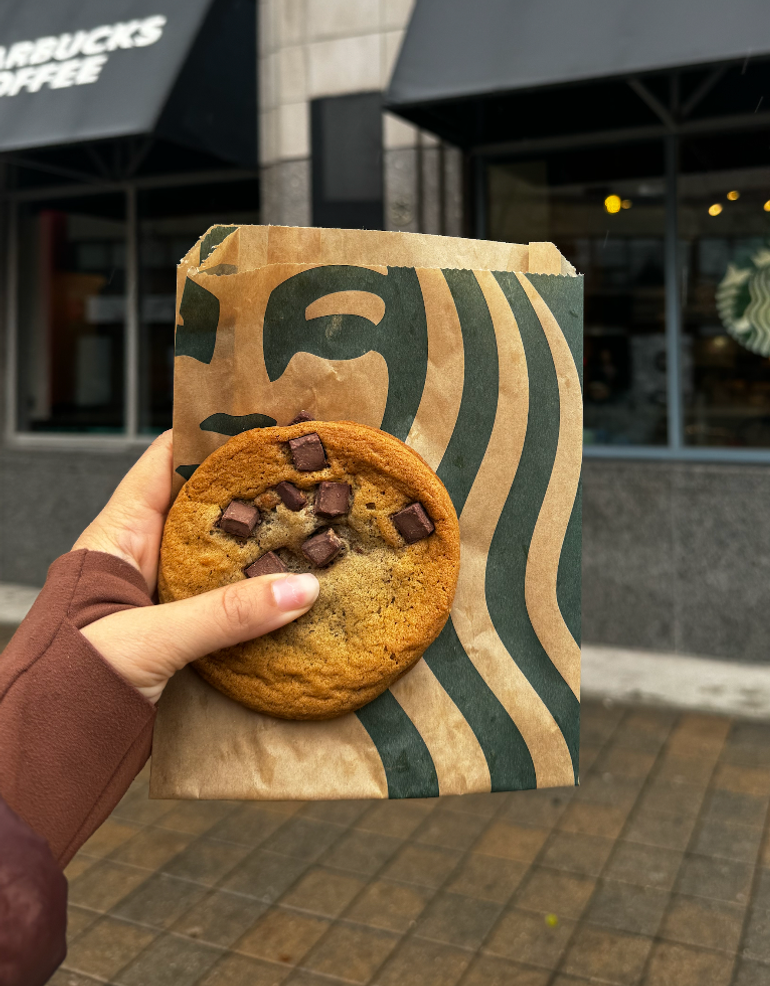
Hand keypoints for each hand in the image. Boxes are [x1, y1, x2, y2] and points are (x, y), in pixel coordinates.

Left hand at [74, 431, 318, 703]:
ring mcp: (161, 596)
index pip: (166, 462)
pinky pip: (227, 603)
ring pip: (219, 557)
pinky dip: (258, 597)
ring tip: (315, 527)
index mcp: (118, 534)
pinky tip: (295, 593)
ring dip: (260, 549)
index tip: (265, 423)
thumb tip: (300, 589)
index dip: (211, 437)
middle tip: (308, 474)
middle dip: (252, 491)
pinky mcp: (179, 636)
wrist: (43, 757)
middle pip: (203, 508)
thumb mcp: (150, 639)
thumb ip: (225, 614)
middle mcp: (141, 557)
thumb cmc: (68, 682)